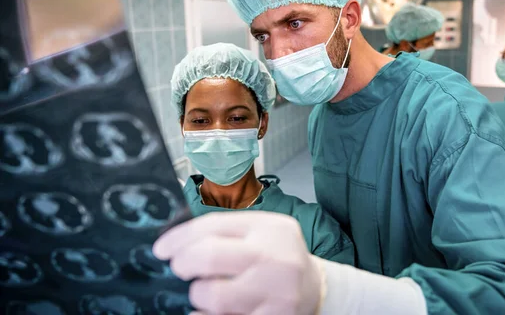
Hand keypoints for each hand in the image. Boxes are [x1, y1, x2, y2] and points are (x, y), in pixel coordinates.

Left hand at [153, 211, 322, 314]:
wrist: (314, 288)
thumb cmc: (279, 256)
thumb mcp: (261, 231)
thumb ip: (226, 231)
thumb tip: (175, 244)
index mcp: (270, 228)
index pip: (214, 226)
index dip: (180, 238)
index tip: (161, 249)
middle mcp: (275, 257)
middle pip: (210, 256)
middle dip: (184, 264)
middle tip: (180, 268)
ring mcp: (277, 292)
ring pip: (214, 296)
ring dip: (199, 295)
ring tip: (205, 291)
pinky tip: (209, 311)